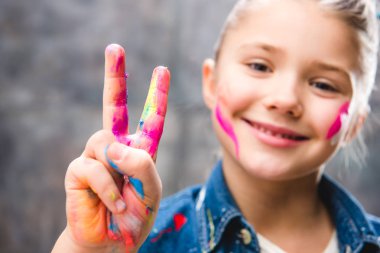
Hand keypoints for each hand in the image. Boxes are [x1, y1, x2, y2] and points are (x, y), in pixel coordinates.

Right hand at [53, 44, 169, 252]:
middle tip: (114, 47)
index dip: (156, 95)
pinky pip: (94, 166)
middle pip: (114, 106)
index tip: (161, 70)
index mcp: (140, 151)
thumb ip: (144, 167)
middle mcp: (117, 148)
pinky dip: (107, 188)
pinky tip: (111, 203)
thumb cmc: (134, 218)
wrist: (110, 244)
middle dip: (114, 76)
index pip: (150, 118)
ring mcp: (96, 156)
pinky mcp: (78, 169)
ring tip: (121, 197)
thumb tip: (118, 145)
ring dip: (118, 171)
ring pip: (105, 141)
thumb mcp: (151, 192)